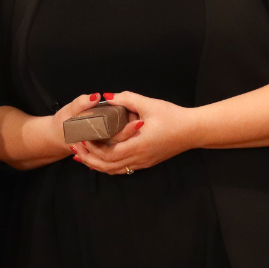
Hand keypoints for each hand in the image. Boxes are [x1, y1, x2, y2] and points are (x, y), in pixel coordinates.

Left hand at [71, 91, 198, 174]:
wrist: (193, 131)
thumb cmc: (173, 116)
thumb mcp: (150, 104)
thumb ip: (127, 99)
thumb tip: (106, 96)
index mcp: (139, 145)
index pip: (108, 153)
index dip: (92, 148)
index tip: (81, 138)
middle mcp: (139, 158)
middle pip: (107, 166)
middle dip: (89, 158)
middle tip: (75, 148)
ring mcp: (143, 163)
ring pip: (114, 170)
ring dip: (97, 164)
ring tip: (82, 155)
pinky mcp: (146, 162)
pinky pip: (123, 168)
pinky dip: (108, 165)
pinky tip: (100, 159)